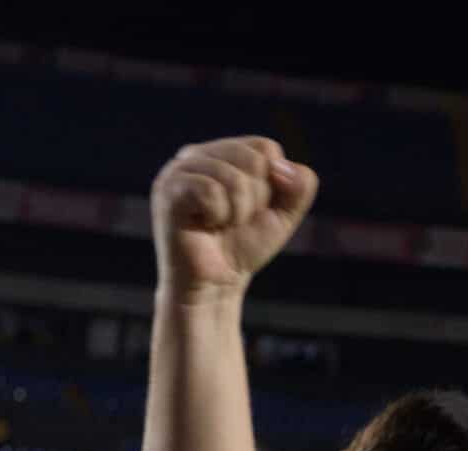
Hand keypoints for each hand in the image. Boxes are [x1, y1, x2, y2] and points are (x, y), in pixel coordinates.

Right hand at [151, 136, 319, 303]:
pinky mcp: (168, 191)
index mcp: (222, 152)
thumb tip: (282, 165)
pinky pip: (210, 191)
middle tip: (236, 220)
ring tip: (221, 224)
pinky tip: (206, 225)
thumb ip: (299, 187)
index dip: (272, 185)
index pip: (265, 148)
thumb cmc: (244, 246)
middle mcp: (197, 154)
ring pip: (232, 176)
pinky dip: (220, 214)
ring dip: (239, 212)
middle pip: (252, 159)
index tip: (254, 209)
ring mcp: (179, 170)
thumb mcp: (283, 215)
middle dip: (256, 199)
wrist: (215, 285)